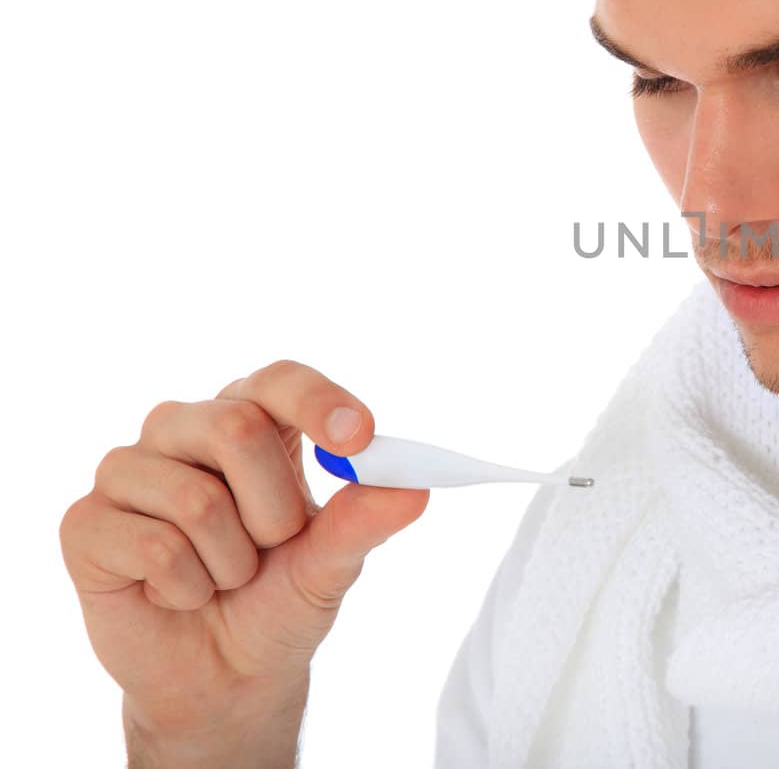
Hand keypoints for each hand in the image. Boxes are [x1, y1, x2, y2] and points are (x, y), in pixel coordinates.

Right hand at [58, 360, 429, 740]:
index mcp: (252, 420)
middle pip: (236, 427)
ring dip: (230, 561)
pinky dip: (185, 587)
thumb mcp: (333, 564)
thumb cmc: (280, 599)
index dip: (317, 401)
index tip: (359, 437)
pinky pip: (153, 544)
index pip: (279, 380)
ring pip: (196, 497)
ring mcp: (128, 472)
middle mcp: (184, 430)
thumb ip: (365, 521)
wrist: (226, 675)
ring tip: (222, 576)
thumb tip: (414, 488)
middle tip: (272, 546)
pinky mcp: (86, 523)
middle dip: (275, 509)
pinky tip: (176, 594)